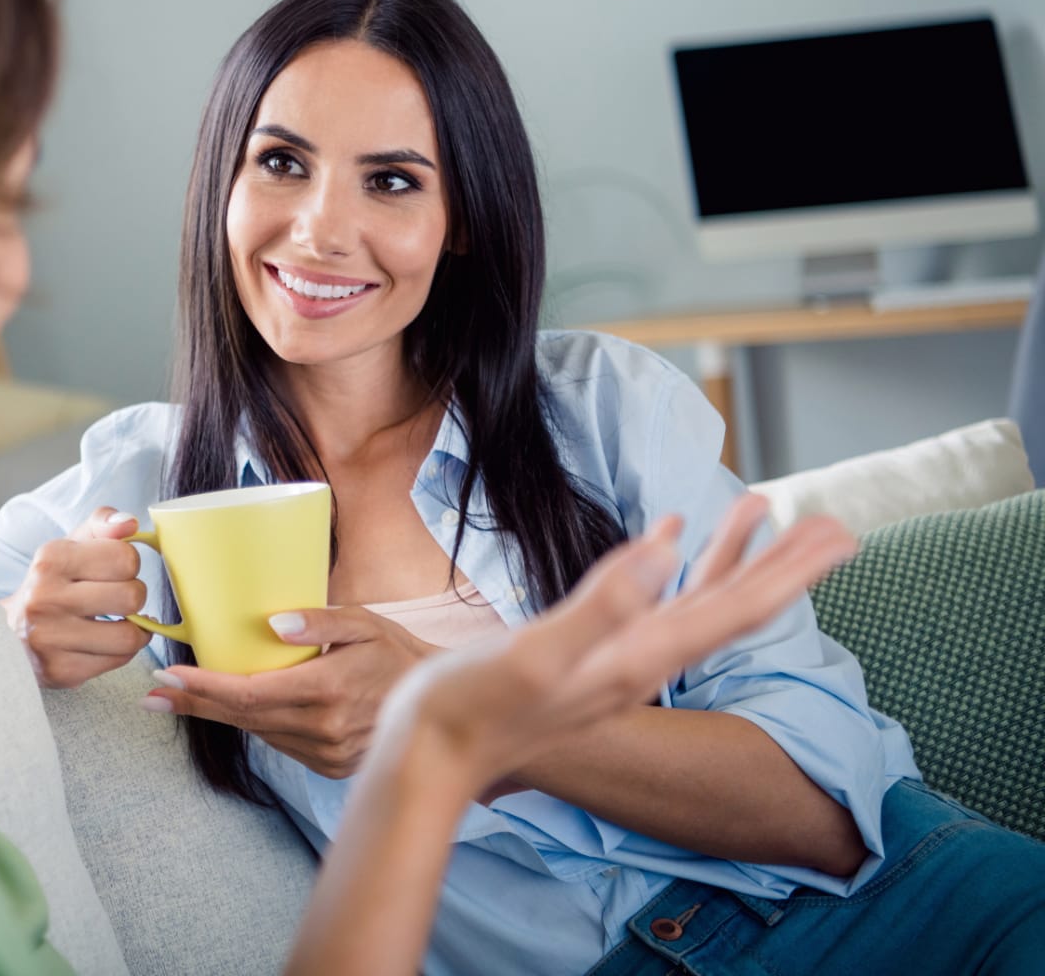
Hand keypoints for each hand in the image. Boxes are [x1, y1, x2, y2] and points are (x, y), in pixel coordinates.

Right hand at [4, 507, 152, 688]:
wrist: (7, 634)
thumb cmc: (50, 586)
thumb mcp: (69, 546)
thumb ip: (103, 525)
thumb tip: (131, 524)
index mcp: (51, 559)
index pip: (125, 558)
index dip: (129, 564)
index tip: (114, 571)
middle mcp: (45, 598)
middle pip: (131, 596)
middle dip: (134, 596)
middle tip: (118, 599)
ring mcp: (51, 638)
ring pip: (129, 635)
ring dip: (134, 629)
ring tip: (118, 622)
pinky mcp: (61, 670)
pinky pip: (119, 660)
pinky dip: (121, 650)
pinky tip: (106, 642)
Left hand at [142, 606, 440, 777]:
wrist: (443, 709)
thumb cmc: (399, 653)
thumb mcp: (364, 622)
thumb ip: (319, 619)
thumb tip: (271, 624)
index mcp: (327, 690)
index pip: (248, 693)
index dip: (203, 686)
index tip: (167, 675)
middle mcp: (323, 730)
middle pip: (242, 718)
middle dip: (194, 703)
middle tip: (151, 694)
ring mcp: (327, 754)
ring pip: (257, 733)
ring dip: (217, 716)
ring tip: (178, 698)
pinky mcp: (331, 766)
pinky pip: (279, 743)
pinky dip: (252, 725)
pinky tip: (229, 710)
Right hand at [368, 494, 855, 795]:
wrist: (427, 756)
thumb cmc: (469, 709)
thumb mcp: (536, 655)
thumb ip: (602, 605)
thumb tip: (667, 550)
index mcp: (638, 658)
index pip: (732, 611)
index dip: (789, 574)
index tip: (839, 538)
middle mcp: (638, 661)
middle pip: (730, 607)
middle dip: (784, 566)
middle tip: (836, 526)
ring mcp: (613, 659)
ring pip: (694, 601)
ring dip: (735, 558)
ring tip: (763, 510)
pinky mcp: (584, 652)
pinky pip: (648, 600)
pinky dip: (670, 564)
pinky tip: (670, 534)